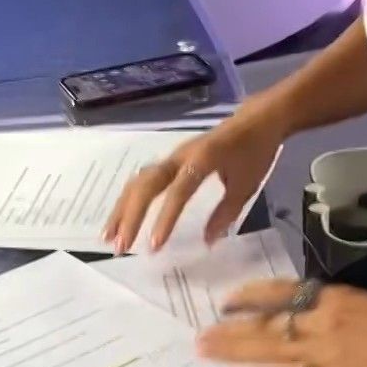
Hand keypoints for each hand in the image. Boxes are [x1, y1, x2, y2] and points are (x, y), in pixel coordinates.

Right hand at [102, 105, 282, 252]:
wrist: (257, 119)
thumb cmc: (254, 152)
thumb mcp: (246, 185)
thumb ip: (225, 213)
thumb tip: (206, 242)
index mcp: (202, 160)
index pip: (178, 192)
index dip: (164, 219)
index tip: (154, 246)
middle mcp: (180, 156)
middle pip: (147, 185)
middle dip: (130, 216)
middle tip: (121, 247)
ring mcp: (172, 156)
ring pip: (139, 181)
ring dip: (122, 208)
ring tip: (109, 237)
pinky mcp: (170, 159)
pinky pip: (144, 179)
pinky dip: (130, 199)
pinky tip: (121, 218)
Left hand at [197, 278, 366, 366]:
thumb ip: (339, 312)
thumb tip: (313, 317)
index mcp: (334, 297)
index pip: (281, 290)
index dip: (249, 295)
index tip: (226, 300)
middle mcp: (321, 318)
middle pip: (266, 321)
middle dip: (230, 327)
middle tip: (199, 331)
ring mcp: (323, 350)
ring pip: (267, 348)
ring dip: (232, 350)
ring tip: (203, 351)